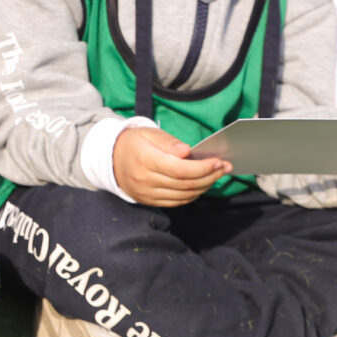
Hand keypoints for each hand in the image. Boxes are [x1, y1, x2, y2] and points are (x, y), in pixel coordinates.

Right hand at [112, 127, 227, 206]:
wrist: (111, 160)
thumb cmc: (134, 143)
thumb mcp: (149, 134)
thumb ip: (169, 142)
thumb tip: (188, 152)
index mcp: (145, 160)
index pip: (181, 169)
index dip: (203, 168)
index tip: (219, 161)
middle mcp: (145, 180)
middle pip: (185, 184)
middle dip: (210, 176)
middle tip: (224, 167)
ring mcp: (146, 193)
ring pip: (184, 195)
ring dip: (204, 186)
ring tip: (216, 175)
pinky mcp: (148, 201)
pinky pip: (176, 202)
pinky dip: (192, 195)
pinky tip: (201, 185)